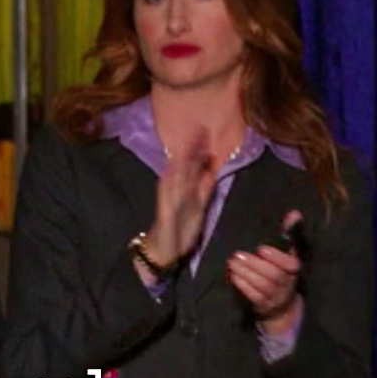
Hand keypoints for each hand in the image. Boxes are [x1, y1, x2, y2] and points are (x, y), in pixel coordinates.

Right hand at [144, 127, 218, 266]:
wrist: (165, 248)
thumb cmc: (182, 227)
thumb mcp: (198, 205)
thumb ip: (204, 188)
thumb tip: (211, 169)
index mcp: (185, 187)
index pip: (192, 164)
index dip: (199, 148)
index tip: (206, 132)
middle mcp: (175, 188)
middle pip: (184, 165)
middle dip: (191, 147)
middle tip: (200, 128)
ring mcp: (169, 197)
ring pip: (177, 174)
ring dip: (182, 159)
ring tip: (190, 143)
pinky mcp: (166, 208)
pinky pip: (169, 192)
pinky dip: (172, 179)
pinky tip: (174, 168)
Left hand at [227, 210, 303, 334]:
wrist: (282, 305)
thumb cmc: (281, 270)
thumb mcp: (286, 252)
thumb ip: (288, 232)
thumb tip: (294, 212)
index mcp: (294, 269)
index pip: (290, 264)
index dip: (277, 257)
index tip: (261, 248)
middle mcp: (287, 284)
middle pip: (273, 275)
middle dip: (254, 264)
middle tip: (237, 254)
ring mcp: (276, 297)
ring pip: (262, 286)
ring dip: (245, 273)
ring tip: (232, 263)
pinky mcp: (264, 306)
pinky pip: (254, 297)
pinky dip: (243, 286)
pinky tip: (233, 276)